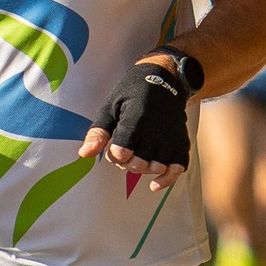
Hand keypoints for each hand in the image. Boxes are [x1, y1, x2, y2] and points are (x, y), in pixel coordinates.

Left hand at [79, 51, 200, 190]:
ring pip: (156, 167)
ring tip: (137, 156)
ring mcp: (171, 138)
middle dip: (125, 163)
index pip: (121, 153)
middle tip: (124, 151)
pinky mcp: (181, 142)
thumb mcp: (110, 107)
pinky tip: (154, 184)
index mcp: (136, 120)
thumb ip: (98, 132)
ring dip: (142, 168)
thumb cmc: (131, 94)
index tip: (113, 145)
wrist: (164, 80)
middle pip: (138, 164)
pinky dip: (166, 179)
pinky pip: (178, 168)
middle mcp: (156, 131)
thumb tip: (84, 154)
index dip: (113, 154)